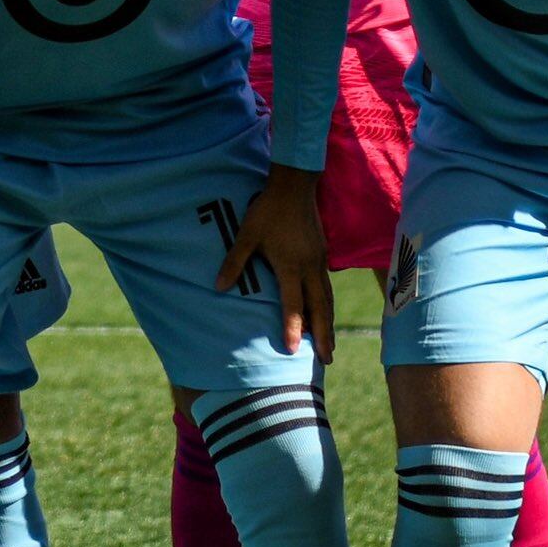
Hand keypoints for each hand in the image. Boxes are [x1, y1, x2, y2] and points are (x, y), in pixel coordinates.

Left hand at [215, 165, 336, 363]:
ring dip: (329, 324)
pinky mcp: (322, 256)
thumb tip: (218, 287)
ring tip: (330, 346)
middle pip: (319, 308)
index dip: (292, 327)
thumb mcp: (247, 235)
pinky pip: (327, 288)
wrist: (295, 186)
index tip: (293, 349)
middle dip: (323, 336)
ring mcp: (319, 262)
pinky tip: (327, 315)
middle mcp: (310, 268)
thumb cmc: (267, 211)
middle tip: (327, 360)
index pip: (293, 304)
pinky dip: (328, 306)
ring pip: (327, 300)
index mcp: (291, 265)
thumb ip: (234, 262)